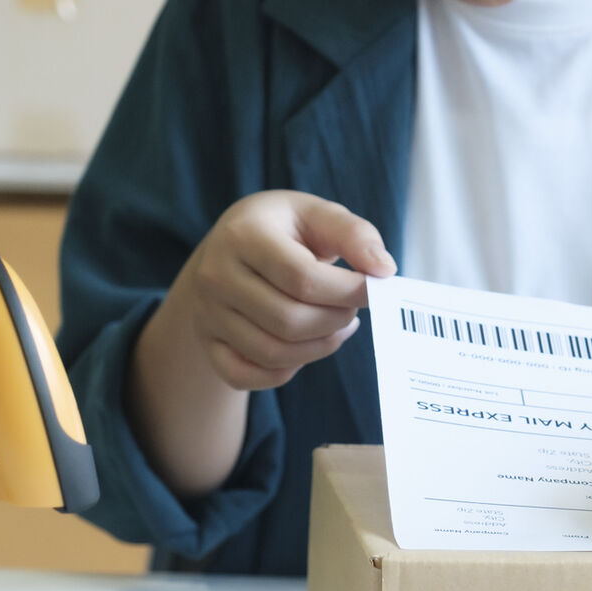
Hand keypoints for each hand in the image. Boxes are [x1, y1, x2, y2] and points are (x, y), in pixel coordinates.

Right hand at [176, 190, 395, 390]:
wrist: (227, 250)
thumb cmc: (282, 231)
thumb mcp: (316, 214)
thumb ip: (354, 234)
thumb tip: (384, 270)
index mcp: (242, 235)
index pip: (303, 279)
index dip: (348, 291)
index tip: (374, 288)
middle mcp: (215, 276)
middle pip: (290, 321)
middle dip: (336, 320)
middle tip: (353, 308)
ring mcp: (207, 313)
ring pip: (274, 353)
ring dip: (320, 346)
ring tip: (339, 325)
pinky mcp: (208, 343)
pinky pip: (247, 376)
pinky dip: (284, 371)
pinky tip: (305, 347)